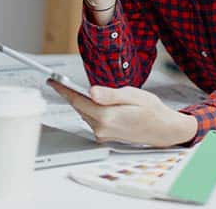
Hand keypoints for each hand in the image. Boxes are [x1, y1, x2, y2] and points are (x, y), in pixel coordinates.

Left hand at [47, 81, 197, 147]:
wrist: (164, 129)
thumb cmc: (151, 110)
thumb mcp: (133, 96)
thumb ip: (110, 95)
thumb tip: (91, 91)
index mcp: (107, 117)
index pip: (78, 101)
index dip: (63, 90)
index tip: (52, 81)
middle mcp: (102, 128)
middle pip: (79, 107)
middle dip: (69, 94)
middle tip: (58, 81)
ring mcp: (103, 134)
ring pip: (85, 113)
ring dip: (79, 101)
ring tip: (71, 88)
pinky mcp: (105, 135)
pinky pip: (91, 119)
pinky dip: (88, 108)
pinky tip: (90, 101)